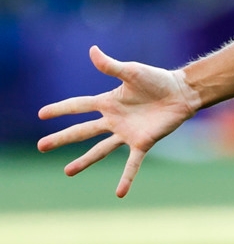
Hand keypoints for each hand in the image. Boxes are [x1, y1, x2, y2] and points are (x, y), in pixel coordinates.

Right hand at [37, 46, 200, 197]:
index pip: (79, 106)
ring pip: (100, 150)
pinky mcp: (142, 142)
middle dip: (61, 138)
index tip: (41, 114)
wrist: (181, 92)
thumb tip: (92, 50)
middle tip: (41, 147)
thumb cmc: (157, 79)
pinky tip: (119, 193)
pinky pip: (132, 163)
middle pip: (82, 131)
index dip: (61, 109)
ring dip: (84, 161)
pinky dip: (126, 178)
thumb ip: (110, 66)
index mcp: (108, 101)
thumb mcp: (131, 71)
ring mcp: (126, 132)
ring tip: (67, 172)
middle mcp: (114, 119)